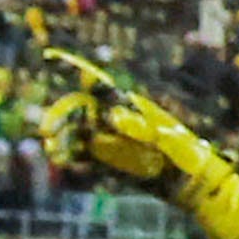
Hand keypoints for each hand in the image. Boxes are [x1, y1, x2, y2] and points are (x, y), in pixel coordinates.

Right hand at [42, 50, 238, 206]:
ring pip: (76, 130)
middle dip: (61, 114)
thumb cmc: (184, 153)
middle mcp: (116, 119)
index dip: (76, 70)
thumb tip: (110, 115)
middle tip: (47, 130)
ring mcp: (110, 139)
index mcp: (130, 105)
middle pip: (79, 108)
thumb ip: (138, 126)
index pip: (98, 84)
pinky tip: (60, 158)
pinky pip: (81, 153)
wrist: (191, 181)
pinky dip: (68, 153)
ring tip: (53, 150)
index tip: (50, 57)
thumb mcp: (165, 137)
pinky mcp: (108, 160)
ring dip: (60, 136)